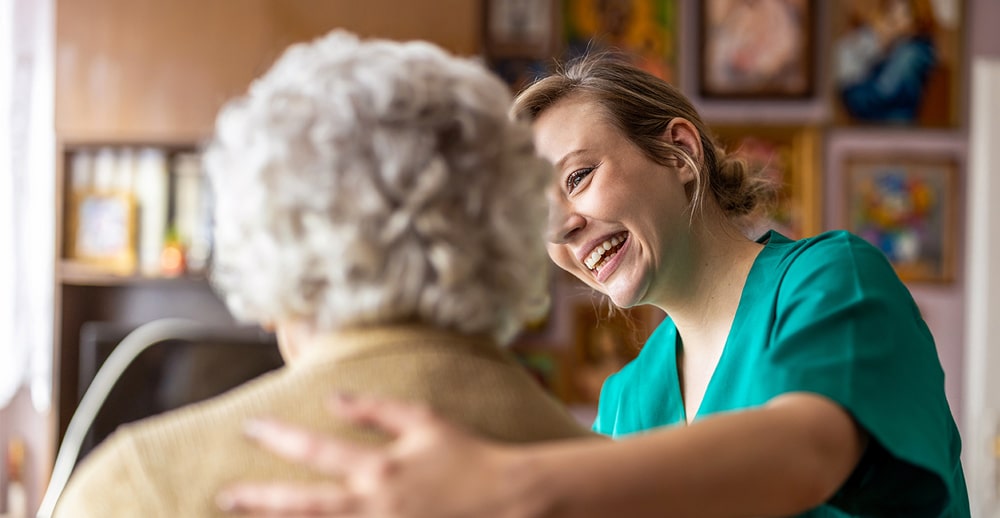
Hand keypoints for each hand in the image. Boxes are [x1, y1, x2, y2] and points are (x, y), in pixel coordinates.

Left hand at [216, 394, 533, 517]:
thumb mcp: (425, 422)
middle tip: (223, 496)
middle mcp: (373, 505)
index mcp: (379, 468)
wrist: (510, 502)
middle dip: (259, 500)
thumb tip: (334, 398)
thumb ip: (376, 410)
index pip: (315, 451)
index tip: (250, 426)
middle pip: (302, 506)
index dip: (278, 437)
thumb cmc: (469, 457)